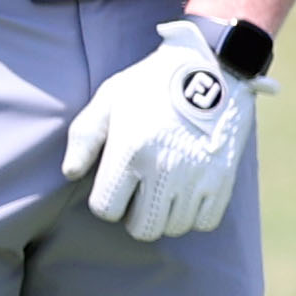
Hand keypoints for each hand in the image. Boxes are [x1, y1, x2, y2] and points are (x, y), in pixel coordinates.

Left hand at [62, 20, 260, 240]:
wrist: (214, 67)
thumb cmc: (153, 83)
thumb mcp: (110, 98)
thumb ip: (84, 137)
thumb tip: (71, 174)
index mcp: (130, 150)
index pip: (106, 208)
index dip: (106, 200)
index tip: (115, 185)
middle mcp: (163, 169)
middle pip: (142, 228)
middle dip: (136, 215)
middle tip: (140, 193)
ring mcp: (197, 177)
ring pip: (174, 228)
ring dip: (165, 215)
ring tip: (165, 191)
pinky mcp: (224, 179)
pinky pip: (205, 222)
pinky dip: (195, 215)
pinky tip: (189, 194)